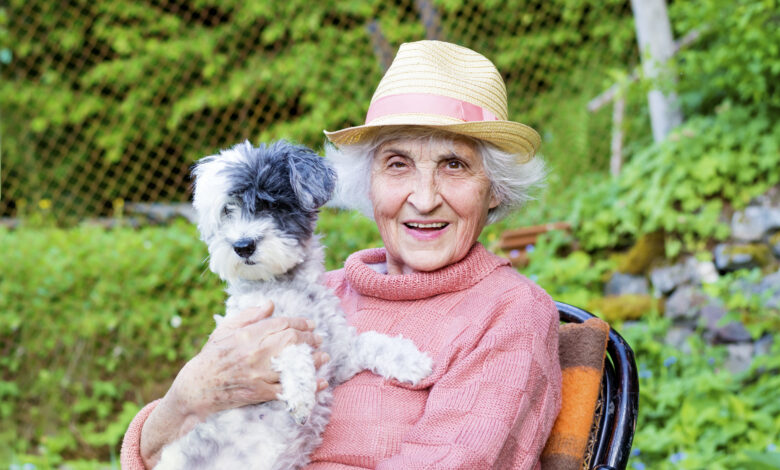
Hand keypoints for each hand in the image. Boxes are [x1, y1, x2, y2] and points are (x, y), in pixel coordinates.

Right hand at [141, 301, 328, 466]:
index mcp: (248, 335)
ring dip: (313, 361)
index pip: (282, 324)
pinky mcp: (261, 393)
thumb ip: (249, 315)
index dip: (300, 323)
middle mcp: (256, 353)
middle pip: (292, 341)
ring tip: (323, 357)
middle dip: (310, 339)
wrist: (197, 388)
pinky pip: (289, 389)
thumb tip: (270, 304)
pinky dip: (307, 386)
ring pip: (293, 365)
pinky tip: (320, 383)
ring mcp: (259, 374)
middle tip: (319, 339)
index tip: (311, 324)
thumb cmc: (211, 357)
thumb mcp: (225, 330)